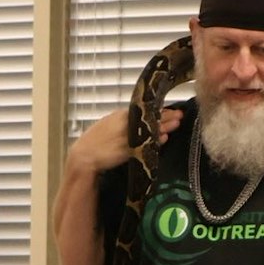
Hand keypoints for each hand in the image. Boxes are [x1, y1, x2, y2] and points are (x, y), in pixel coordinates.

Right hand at [66, 106, 182, 175]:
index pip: (143, 109)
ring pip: (149, 129)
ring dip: (164, 126)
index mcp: (120, 115)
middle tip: (180, 114)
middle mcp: (124, 123)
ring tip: (177, 123)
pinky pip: (144, 144)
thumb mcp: (108, 125)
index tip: (171, 110)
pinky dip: (155, 141)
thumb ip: (123, 122)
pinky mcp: (126, 150)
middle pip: (149, 117)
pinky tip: (164, 139)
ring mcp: (126, 136)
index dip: (159, 110)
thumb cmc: (95, 141)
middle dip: (166, 116)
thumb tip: (139, 121)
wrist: (84, 155)